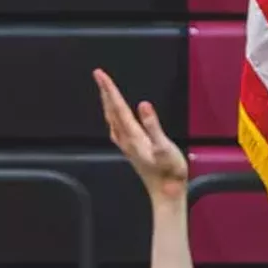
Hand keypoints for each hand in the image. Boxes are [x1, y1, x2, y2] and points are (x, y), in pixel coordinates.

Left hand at [94, 69, 187, 199]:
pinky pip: (116, 128)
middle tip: (98, 76)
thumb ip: (153, 126)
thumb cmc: (169, 172)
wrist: (167, 192)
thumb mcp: (164, 147)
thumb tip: (144, 105)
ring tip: (104, 91)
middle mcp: (126, 139)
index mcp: (134, 136)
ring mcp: (127, 146)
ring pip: (112, 119)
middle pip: (112, 111)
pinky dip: (112, 116)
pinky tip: (113, 117)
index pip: (118, 107)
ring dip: (107, 103)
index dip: (110, 90)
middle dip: (105, 92)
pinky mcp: (131, 150)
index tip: (101, 74)